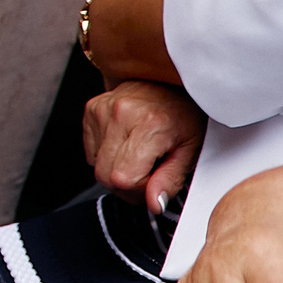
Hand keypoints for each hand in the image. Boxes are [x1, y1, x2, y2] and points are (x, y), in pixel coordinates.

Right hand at [84, 79, 204, 212]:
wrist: (170, 80)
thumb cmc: (186, 114)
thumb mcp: (191, 150)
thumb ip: (170, 179)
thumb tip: (152, 203)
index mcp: (148, 124)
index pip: (123, 178)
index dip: (139, 190)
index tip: (155, 182)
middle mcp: (120, 113)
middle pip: (104, 174)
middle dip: (126, 184)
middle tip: (148, 174)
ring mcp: (101, 109)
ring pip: (95, 164)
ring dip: (116, 168)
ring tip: (139, 155)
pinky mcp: (91, 109)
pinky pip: (91, 150)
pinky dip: (107, 154)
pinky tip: (126, 143)